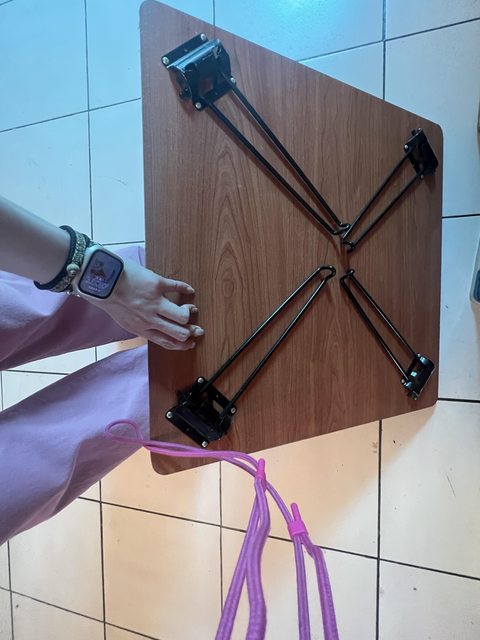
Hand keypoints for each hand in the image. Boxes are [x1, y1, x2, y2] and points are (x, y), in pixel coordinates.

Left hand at [86, 258, 203, 349]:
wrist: (100, 280)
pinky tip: (189, 290)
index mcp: (141, 328)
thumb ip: (139, 324)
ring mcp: (154, 302)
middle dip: (191, 332)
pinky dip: (185, 288)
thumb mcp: (123, 318)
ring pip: (181, 316)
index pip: (167, 342)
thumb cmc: (108, 298)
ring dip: (189, 312)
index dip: (182, 345)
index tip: (190, 343)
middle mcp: (150, 319)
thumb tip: (152, 326)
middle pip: (179, 333)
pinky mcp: (157, 284)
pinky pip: (176, 287)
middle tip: (196, 329)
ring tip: (190, 308)